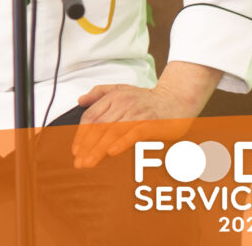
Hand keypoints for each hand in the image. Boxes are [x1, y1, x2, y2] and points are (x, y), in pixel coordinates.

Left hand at [72, 62, 218, 168]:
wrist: (176, 99)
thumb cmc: (148, 99)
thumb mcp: (121, 89)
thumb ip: (99, 93)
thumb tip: (80, 100)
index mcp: (113, 97)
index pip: (90, 117)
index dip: (81, 135)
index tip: (75, 150)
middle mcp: (122, 104)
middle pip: (98, 127)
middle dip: (86, 147)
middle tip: (78, 162)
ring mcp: (136, 113)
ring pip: (112, 132)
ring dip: (98, 149)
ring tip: (89, 162)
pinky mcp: (150, 122)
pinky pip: (133, 133)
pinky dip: (121, 143)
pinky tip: (111, 153)